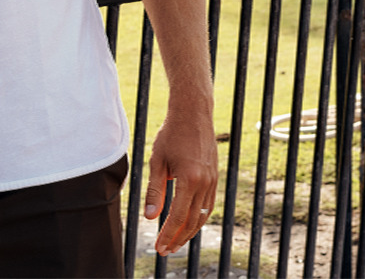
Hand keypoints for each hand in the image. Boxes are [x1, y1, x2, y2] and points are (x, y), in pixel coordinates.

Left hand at [144, 108, 218, 255]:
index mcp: (189, 179)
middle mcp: (205, 183)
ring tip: (176, 241)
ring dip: (189, 231)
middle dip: (178, 238)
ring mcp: (212, 180)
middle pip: (192, 221)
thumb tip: (150, 217)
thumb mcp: (158, 160)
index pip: (178, 216)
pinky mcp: (214, 177)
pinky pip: (208, 204)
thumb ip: (155, 190)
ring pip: (202, 215)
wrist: (193, 113)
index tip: (159, 247)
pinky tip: (188, 222)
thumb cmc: (172, 133)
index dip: (168, 234)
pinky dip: (198, 217)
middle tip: (165, 250)